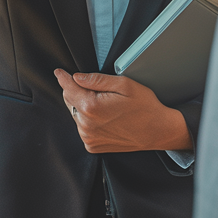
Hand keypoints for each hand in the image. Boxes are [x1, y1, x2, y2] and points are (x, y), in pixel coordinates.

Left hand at [54, 69, 191, 153]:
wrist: (158, 131)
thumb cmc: (144, 107)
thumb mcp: (124, 84)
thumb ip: (96, 79)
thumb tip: (76, 77)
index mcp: (91, 107)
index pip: (68, 88)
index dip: (63, 77)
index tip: (59, 72)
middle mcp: (86, 125)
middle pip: (70, 100)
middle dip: (78, 91)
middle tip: (100, 92)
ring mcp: (89, 137)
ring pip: (76, 114)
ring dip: (84, 107)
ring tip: (106, 106)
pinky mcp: (92, 145)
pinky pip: (83, 127)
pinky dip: (89, 120)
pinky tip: (106, 117)